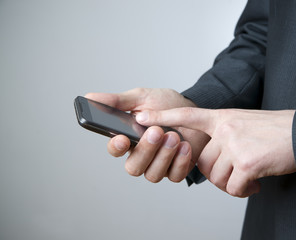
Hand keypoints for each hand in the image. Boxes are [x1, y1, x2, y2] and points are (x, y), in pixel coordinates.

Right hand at [85, 88, 209, 182]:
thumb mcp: (142, 98)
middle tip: (156, 131)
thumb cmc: (166, 104)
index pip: (115, 148)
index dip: (116, 146)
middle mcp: (141, 154)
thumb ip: (118, 101)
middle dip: (145, 150)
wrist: (194, 109)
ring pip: (152, 174)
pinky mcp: (176, 169)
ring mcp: (159, 164)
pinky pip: (174, 176)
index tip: (122, 138)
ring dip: (163, 155)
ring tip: (173, 136)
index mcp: (128, 137)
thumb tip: (89, 97)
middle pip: (133, 167)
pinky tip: (185, 146)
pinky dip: (179, 162)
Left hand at [136, 108, 295, 196]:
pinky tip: (255, 183)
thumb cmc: (274, 131)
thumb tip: (208, 159)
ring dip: (232, 183)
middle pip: (203, 162)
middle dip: (217, 173)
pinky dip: (243, 190)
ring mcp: (235, 144)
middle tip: (236, 173)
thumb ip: (222, 136)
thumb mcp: (243, 123)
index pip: (187, 114)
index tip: (141, 117)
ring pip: (217, 176)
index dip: (163, 116)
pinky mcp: (246, 162)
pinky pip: (232, 187)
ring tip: (249, 178)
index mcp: (223, 117)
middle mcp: (225, 128)